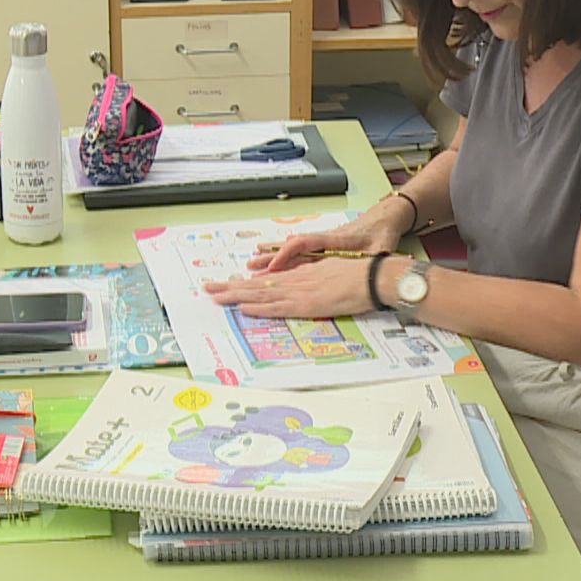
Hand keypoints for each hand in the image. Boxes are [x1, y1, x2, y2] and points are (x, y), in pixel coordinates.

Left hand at [204, 258, 377, 318]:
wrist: (373, 277)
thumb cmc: (358, 275)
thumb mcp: (330, 272)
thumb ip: (314, 278)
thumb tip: (304, 285)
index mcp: (301, 274)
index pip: (266, 279)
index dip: (244, 282)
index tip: (227, 283)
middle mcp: (295, 281)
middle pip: (256, 284)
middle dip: (230, 286)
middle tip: (207, 287)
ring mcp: (299, 292)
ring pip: (261, 294)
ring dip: (236, 296)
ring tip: (215, 296)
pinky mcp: (307, 304)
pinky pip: (278, 307)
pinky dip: (259, 307)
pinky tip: (244, 307)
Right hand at [248, 199, 411, 273]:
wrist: (386, 217)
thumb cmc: (382, 231)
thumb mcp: (382, 247)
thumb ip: (375, 258)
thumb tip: (375, 267)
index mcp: (336, 238)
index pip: (305, 243)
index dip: (288, 254)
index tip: (275, 265)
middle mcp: (324, 239)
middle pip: (292, 247)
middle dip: (270, 257)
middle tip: (251, 267)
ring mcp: (322, 243)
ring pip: (292, 250)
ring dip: (272, 257)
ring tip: (252, 264)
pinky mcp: (323, 247)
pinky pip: (298, 253)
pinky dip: (282, 258)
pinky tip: (271, 263)